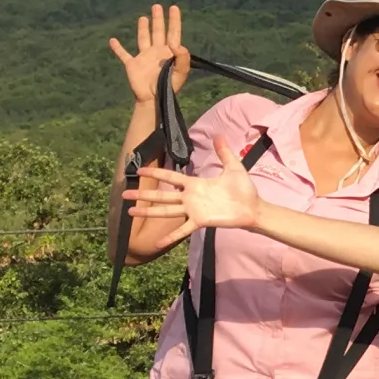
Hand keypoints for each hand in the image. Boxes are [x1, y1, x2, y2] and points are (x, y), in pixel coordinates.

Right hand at [108, 4, 190, 103]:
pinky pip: (123, 54)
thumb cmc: (169, 88)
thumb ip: (183, 58)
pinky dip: (117, 48)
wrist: (154, 100)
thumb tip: (177, 44)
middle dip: (158, 19)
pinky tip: (112, 40)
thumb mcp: (180, 73)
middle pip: (158, 31)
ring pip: (143, 38)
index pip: (173, 33)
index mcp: (169, 52)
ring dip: (143, 28)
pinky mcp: (132, 65)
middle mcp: (157, 52)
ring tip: (144, 17)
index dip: (174, 20)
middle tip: (157, 6)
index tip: (174, 8)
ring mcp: (144, 57)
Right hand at [124, 143, 261, 234]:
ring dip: (148, 212)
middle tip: (125, 193)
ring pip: (165, 211)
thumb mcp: (234, 167)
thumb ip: (224, 153)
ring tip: (130, 212)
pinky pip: (182, 230)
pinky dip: (170, 237)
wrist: (253, 207)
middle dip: (143, 194)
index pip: (171, 177)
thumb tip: (219, 135)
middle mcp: (189, 197)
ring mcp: (193, 210)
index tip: (139, 169)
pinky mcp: (200, 221)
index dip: (156, 172)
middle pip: (162, 195)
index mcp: (195, 184)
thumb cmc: (243, 189)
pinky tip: (158, 243)